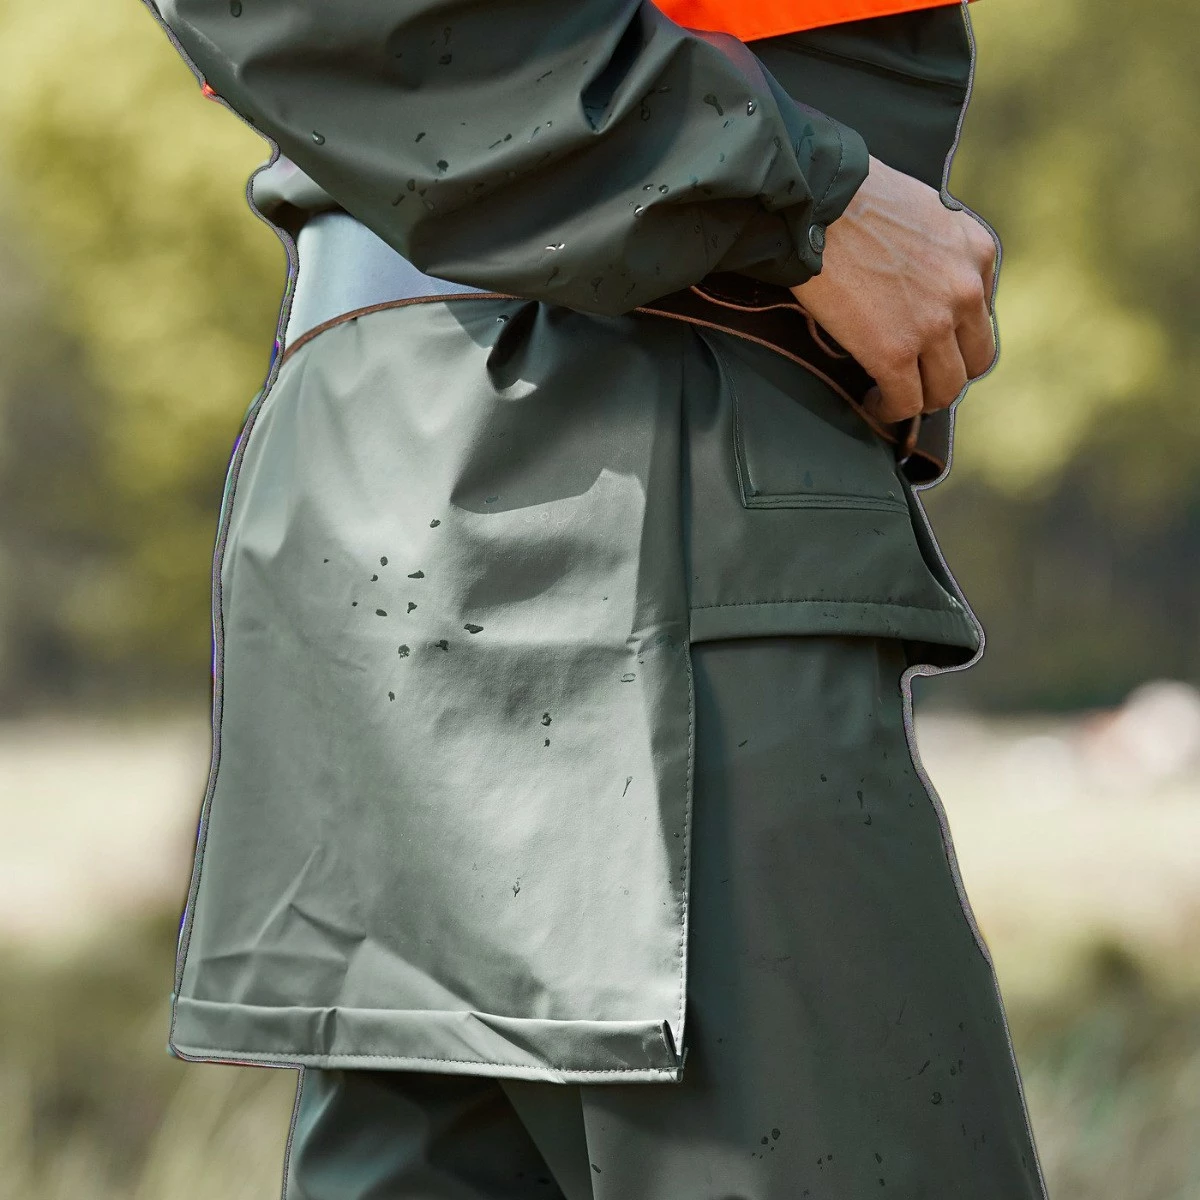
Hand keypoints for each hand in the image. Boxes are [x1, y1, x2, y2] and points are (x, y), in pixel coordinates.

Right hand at [790, 154, 997, 425]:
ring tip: (892, 396)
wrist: (816, 203)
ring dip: (920, 399)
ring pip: (945, 389)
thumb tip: (920, 283)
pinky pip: (905, 402)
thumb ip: (939, 251)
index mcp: (978, 253)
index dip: (954, 336)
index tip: (928, 344)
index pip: (982, 315)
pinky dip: (889, 411)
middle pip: (975, 360)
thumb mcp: (925, 213)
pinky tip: (872, 404)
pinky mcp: (894, 352)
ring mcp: (933, 325)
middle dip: (946, 373)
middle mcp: (966, 291)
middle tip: (916, 377)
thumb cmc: (855, 199)